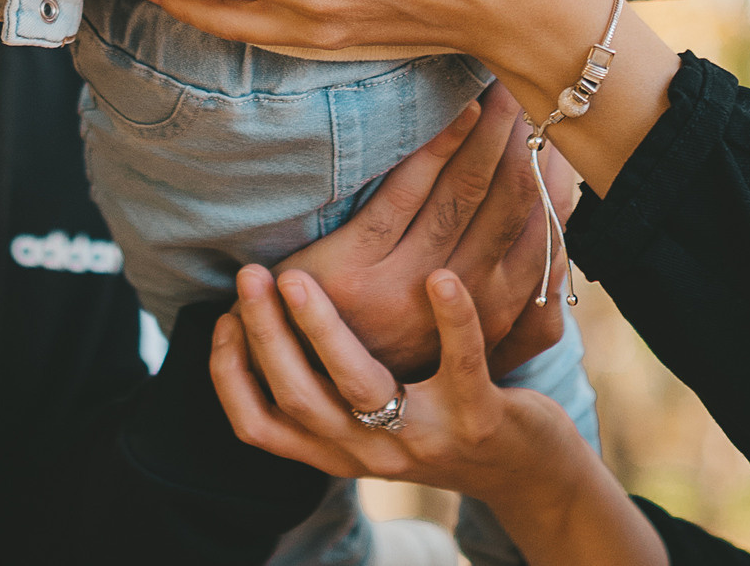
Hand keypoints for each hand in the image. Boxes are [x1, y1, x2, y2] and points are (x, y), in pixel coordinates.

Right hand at [212, 267, 664, 563]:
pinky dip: (450, 319)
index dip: (230, 375)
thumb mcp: (371, 421)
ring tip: (299, 278)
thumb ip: (326, 386)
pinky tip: (437, 276)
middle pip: (298, 399)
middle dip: (265, 335)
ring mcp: (426, 438)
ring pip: (359, 387)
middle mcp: (372, 452)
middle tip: (250, 276)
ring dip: (323, 329)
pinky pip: (461, 364)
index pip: (260, 428)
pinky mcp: (481, 419)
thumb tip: (260, 316)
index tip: (220, 317)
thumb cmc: (438, 423)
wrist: (529, 474)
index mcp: (337, 451)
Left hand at [277, 86, 572, 380]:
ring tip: (502, 89)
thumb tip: (559, 208)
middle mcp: (454, 302)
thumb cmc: (389, 339)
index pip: (541, 236)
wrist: (301, 376)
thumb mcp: (462, 328)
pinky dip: (438, 149)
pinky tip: (460, 112)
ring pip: (463, 195)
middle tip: (534, 90)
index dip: (556, 179)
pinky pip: (405, 196)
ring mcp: (402, 287)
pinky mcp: (352, 270)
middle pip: (509, 208)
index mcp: (490, 317)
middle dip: (526, 144)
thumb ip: (511, 282)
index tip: (563, 129)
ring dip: (490, 136)